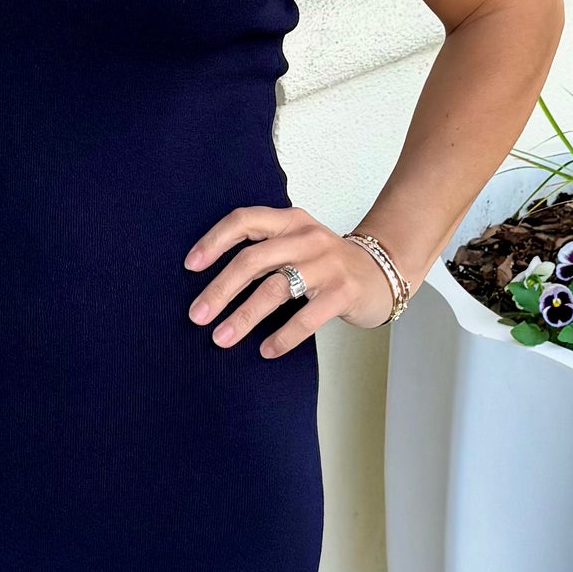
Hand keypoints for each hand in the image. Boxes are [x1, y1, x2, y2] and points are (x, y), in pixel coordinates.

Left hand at [184, 205, 393, 354]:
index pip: (244, 221)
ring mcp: (327, 264)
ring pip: (275, 289)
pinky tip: (266, 350)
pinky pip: (305, 318)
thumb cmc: (327, 263)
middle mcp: (307, 237)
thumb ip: (263, 254)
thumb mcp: (296, 245)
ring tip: (221, 338)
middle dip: (220, 290)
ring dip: (243, 317)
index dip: (214, 242)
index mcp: (290, 221)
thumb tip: (212, 285)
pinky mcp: (343, 292)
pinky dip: (282, 337)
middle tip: (197, 316)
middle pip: (253, 260)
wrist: (382, 271)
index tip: (190, 266)